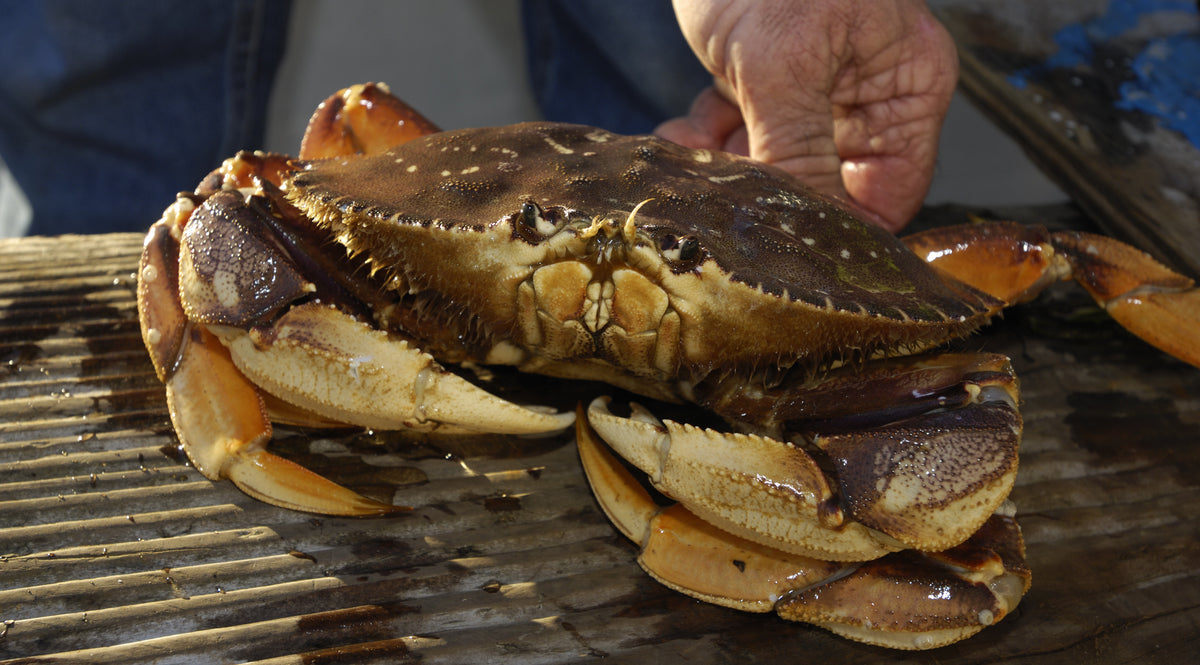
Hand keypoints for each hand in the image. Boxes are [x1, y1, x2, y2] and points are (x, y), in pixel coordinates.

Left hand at [656, 0, 957, 231]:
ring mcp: (812, 88)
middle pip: (826, 184)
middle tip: (722, 201)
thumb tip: (813, 231)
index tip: (787, 251)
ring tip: (689, 158)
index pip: (889, 193)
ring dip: (726, 169)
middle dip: (768, 195)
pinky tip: (677, 133)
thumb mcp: (782, 64)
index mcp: (904, 86)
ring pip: (773, 164)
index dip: (840, 229)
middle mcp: (866, 94)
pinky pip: (738, 133)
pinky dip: (704, 139)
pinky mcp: (761, 80)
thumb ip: (798, 153)